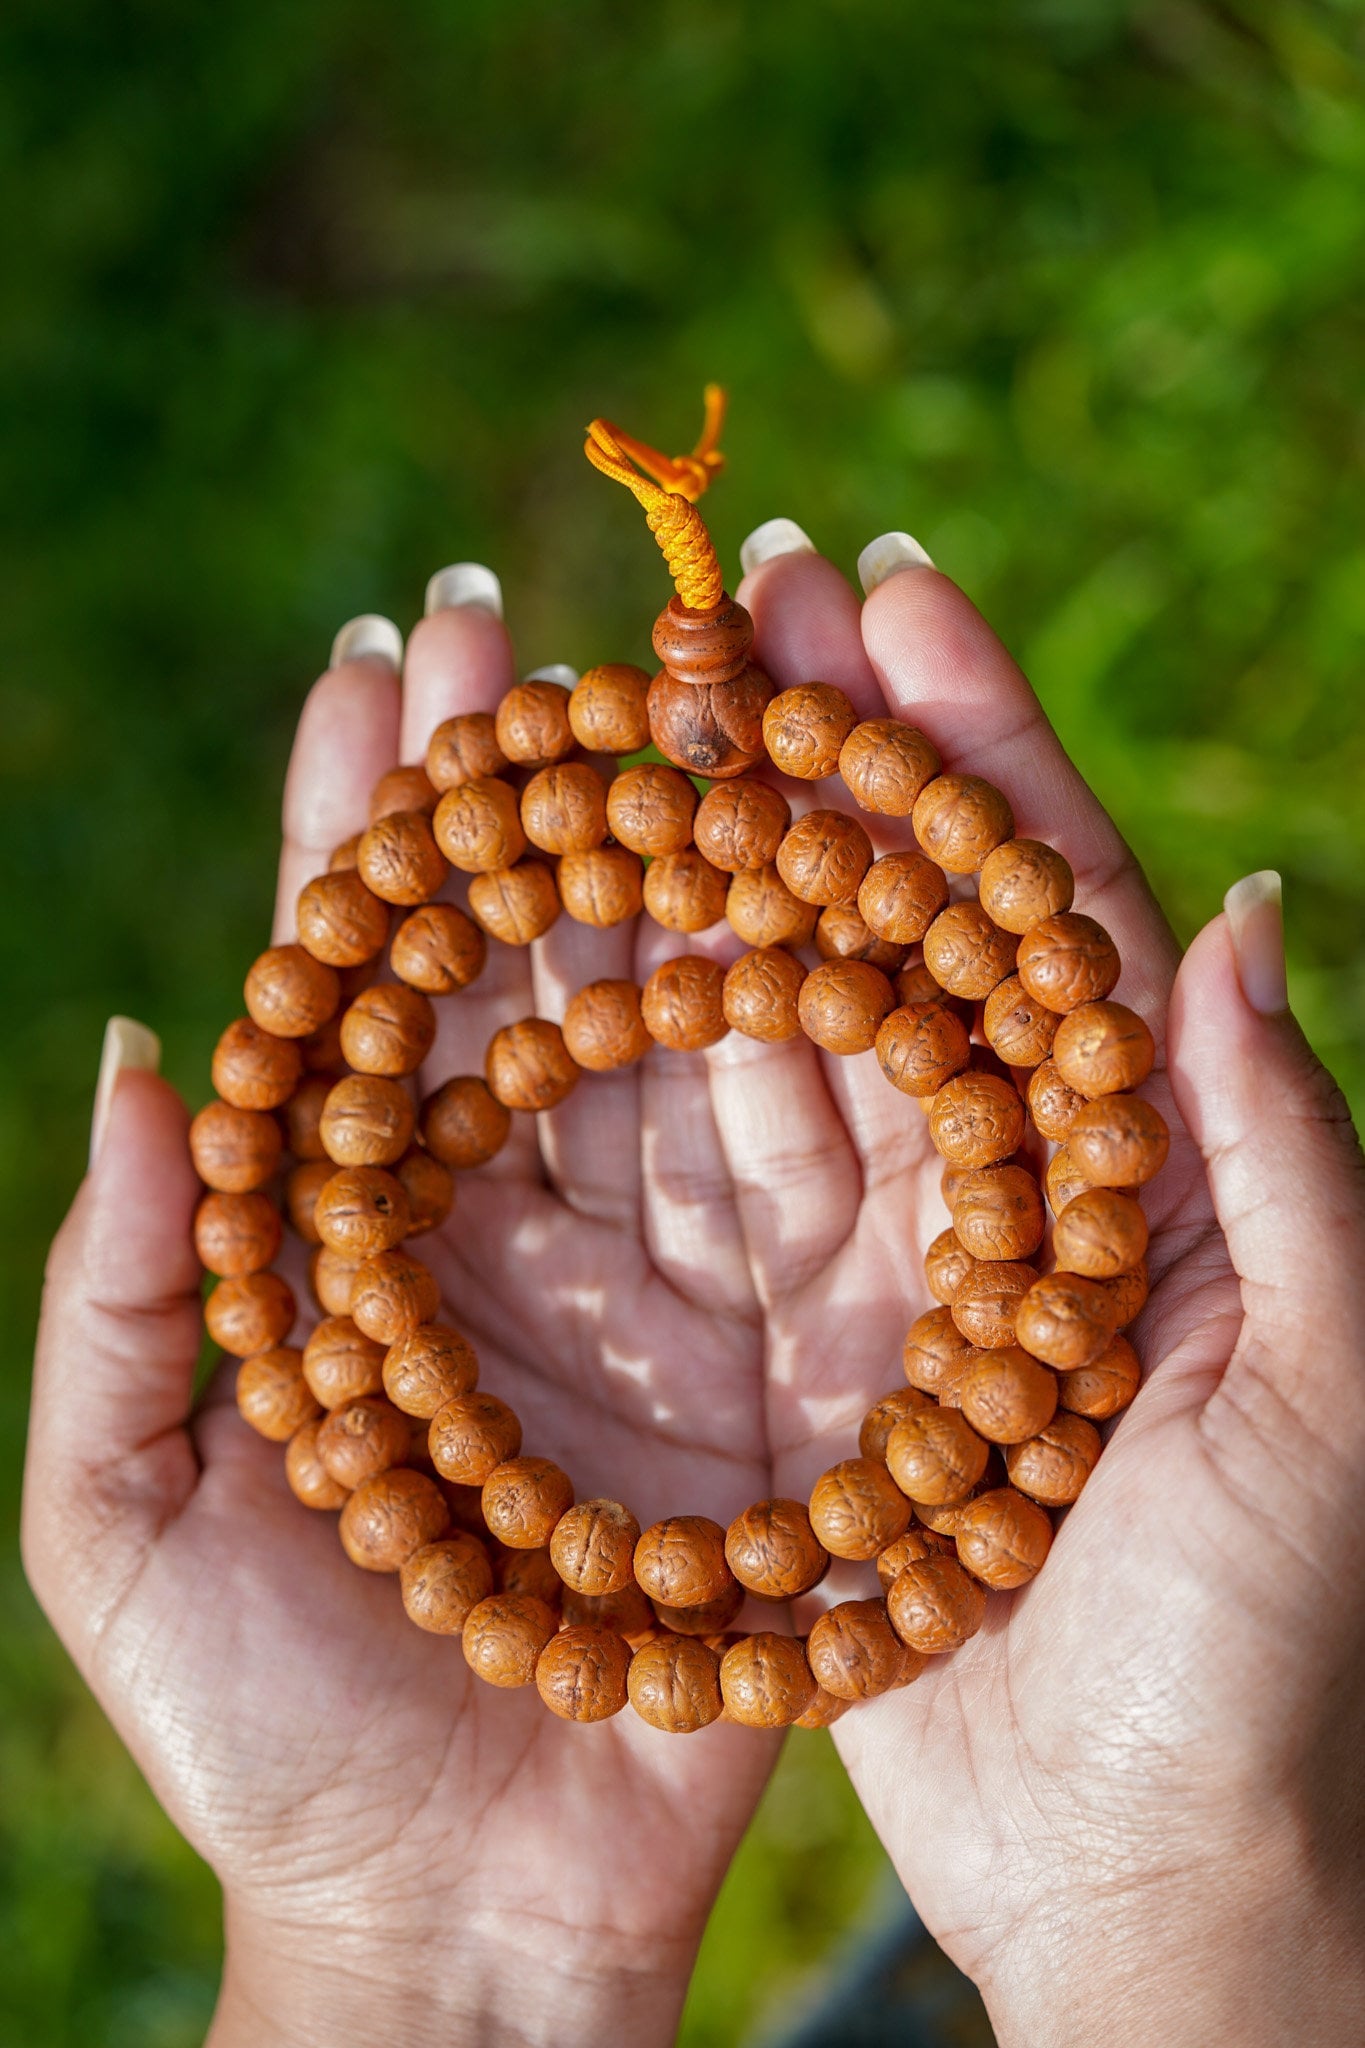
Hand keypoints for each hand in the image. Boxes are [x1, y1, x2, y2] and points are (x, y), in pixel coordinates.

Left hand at [22, 593, 781, 2047]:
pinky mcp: (786, 1357)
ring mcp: (660, 1277)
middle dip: (509, 789)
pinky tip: (823, 884)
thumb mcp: (123, 1513)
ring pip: (662, 1025)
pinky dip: (816, 1026)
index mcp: (359, 1234)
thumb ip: (124, 1286)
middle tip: (515, 619)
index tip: (373, 669)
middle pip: (516, 967)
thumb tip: (137, 1048)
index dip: (362, 824)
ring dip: (670, 861)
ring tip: (674, 692)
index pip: (362, 983)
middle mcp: (514, 1222)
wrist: (453, 1919)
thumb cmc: (264, 1729)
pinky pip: (809, 1171)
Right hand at [728, 533, 1364, 2046]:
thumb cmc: (1260, 1661)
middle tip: (717, 604)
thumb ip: (1291, 1161)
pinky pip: (693, 1183)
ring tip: (608, 732)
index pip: (1047, 903)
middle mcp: (1003, 1181)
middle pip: (890, 926)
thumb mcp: (1319, 1403)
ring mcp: (881, 1261)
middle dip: (813, 757)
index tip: (887, 591)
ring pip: (773, 1025)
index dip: (974, 739)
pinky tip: (557, 957)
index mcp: (1139, 1162)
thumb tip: (1242, 914)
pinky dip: (629, 1066)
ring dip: (699, 878)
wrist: (1138, 1876)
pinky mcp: (780, 1358)